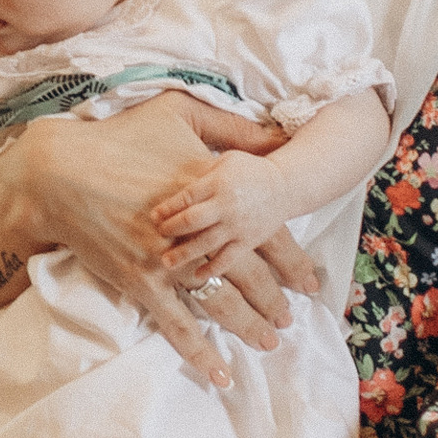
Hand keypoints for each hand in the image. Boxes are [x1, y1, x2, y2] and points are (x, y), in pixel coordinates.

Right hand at [23, 102, 316, 401]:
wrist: (60, 170)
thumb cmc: (118, 137)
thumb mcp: (179, 111)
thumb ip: (232, 125)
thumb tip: (277, 134)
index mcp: (212, 191)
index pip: (267, 232)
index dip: (292, 260)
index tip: (309, 281)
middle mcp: (198, 232)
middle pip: (250, 273)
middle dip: (275, 299)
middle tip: (291, 318)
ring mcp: (169, 261)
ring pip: (221, 302)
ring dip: (248, 325)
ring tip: (269, 341)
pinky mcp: (141, 282)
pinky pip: (177, 324)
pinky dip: (199, 351)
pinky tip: (219, 372)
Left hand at [147, 129, 296, 259]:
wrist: (285, 187)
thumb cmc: (249, 170)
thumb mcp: (225, 161)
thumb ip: (201, 173)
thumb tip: (171, 183)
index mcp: (219, 183)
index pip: (187, 197)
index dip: (167, 208)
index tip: (153, 216)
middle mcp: (227, 206)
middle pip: (193, 221)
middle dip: (171, 229)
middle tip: (158, 234)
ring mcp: (238, 226)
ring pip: (207, 243)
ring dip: (184, 253)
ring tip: (166, 262)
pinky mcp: (248, 242)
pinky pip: (228, 259)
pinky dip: (213, 269)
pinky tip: (197, 275)